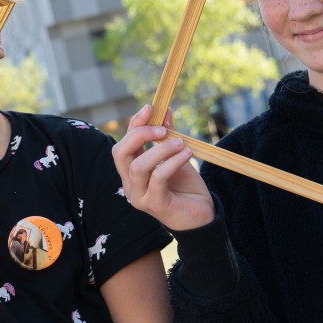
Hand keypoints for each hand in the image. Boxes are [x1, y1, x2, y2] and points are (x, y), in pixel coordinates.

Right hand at [112, 105, 214, 230]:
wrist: (202, 215)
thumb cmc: (185, 186)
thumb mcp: (175, 155)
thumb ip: (167, 136)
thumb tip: (165, 110)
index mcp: (131, 170)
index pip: (124, 143)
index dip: (135, 124)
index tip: (151, 108)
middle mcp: (130, 183)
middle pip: (120, 153)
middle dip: (139, 135)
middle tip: (163, 129)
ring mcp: (139, 196)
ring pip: (138, 166)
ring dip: (160, 150)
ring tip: (180, 143)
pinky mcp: (154, 205)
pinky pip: (157, 178)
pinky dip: (172, 162)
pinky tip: (186, 154)